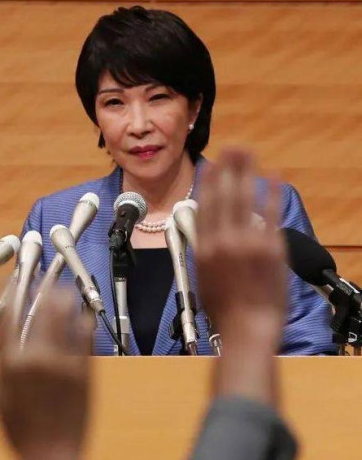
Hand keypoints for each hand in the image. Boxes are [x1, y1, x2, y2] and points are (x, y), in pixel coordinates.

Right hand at [0, 289, 93, 459]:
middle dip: (42, 287)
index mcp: (13, 363)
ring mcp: (65, 362)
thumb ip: (3, 362)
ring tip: (62, 288)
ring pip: (65, 317)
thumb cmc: (23, 430)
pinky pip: (85, 336)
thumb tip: (6, 334)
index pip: (10, 315)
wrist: (52, 454)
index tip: (14, 279)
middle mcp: (39, 357)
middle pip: (42, 309)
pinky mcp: (85, 370)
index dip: (13, 292)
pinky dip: (83, 319)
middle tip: (42, 278)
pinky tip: (81, 312)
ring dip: (63, 297)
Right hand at [197, 148, 287, 404]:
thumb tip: (207, 231)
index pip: (205, 206)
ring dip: (247, 172)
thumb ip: (205, 251)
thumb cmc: (223, 310)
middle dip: (228, 168)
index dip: (209, 183)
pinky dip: (271, 192)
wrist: (248, 328)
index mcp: (204, 248)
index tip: (212, 165)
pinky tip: (273, 177)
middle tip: (232, 148)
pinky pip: (270, 213)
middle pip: (224, 195)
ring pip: (245, 198)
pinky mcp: (271, 248)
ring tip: (249, 154)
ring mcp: (248, 242)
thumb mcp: (202, 279)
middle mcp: (223, 240)